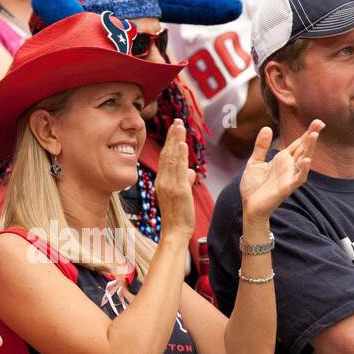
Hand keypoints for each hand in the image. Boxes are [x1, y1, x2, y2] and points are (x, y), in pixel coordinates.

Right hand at [153, 119, 196, 240]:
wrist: (175, 232)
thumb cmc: (178, 216)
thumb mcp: (181, 196)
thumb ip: (185, 182)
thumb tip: (190, 172)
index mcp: (163, 181)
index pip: (167, 158)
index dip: (170, 142)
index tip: (175, 128)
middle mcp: (164, 181)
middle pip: (167, 154)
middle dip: (173, 136)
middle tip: (177, 121)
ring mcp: (170, 185)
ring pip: (172, 159)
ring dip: (176, 141)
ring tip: (180, 126)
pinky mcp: (178, 191)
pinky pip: (178, 171)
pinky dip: (180, 157)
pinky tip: (183, 145)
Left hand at [238, 121, 320, 221]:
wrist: (250, 206)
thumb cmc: (254, 186)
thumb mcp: (255, 162)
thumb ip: (261, 146)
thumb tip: (267, 127)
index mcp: (283, 159)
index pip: (298, 143)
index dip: (307, 133)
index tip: (317, 122)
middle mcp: (289, 166)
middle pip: (304, 149)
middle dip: (312, 136)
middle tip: (320, 123)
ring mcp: (289, 177)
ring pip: (304, 161)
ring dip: (309, 149)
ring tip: (314, 135)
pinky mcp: (287, 188)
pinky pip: (298, 179)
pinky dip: (303, 170)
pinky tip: (307, 161)